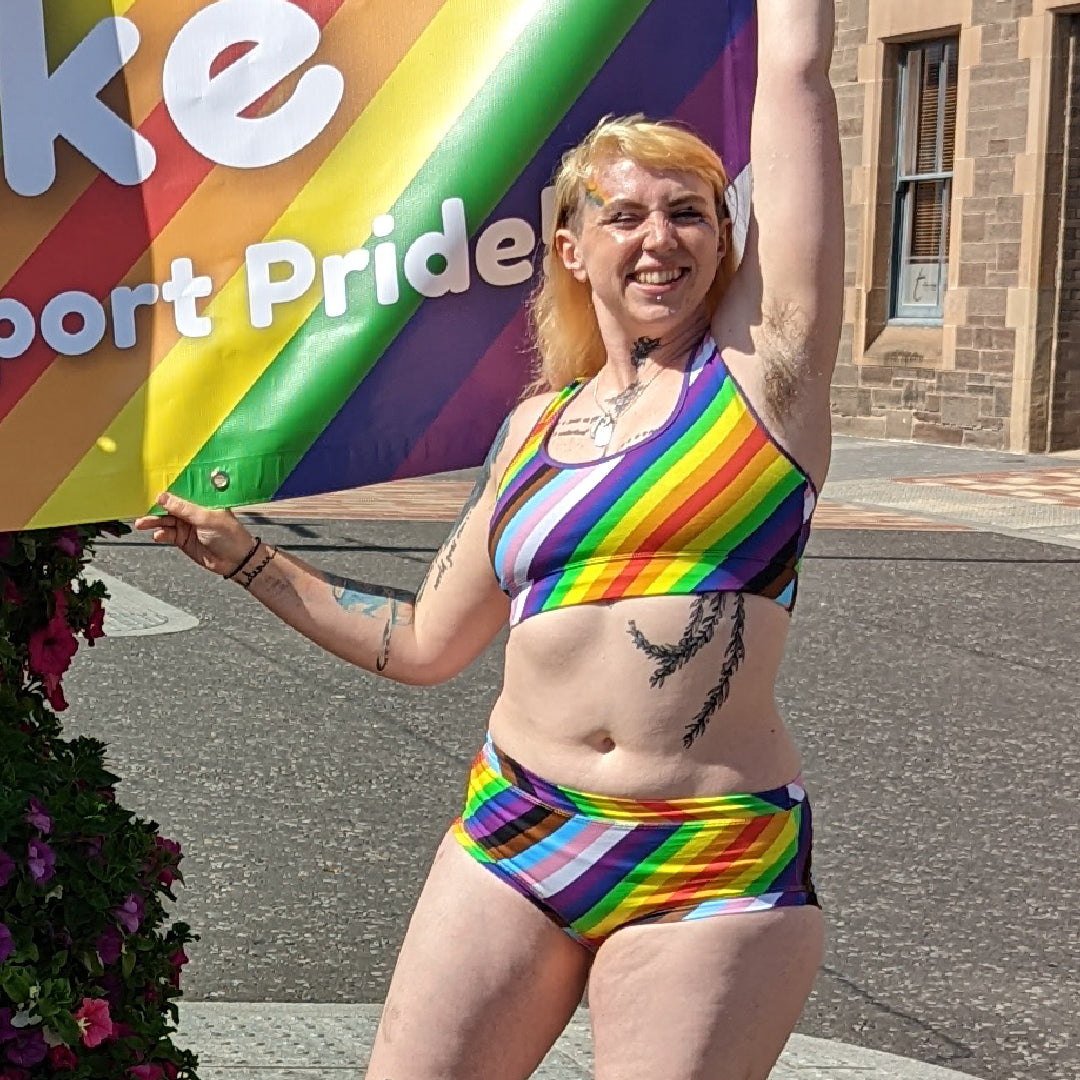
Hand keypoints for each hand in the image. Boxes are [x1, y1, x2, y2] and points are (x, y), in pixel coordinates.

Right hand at [133, 493, 255, 576]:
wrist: (236, 561)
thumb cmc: (229, 535)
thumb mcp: (206, 518)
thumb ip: (183, 508)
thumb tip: (162, 496)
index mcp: (203, 500)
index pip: (182, 492)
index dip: (167, 490)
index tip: (150, 489)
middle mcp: (193, 511)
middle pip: (170, 507)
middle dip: (155, 508)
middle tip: (141, 510)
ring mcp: (187, 525)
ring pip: (165, 521)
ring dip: (154, 522)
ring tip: (142, 524)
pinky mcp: (183, 540)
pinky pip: (168, 535)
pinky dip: (161, 535)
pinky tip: (158, 536)